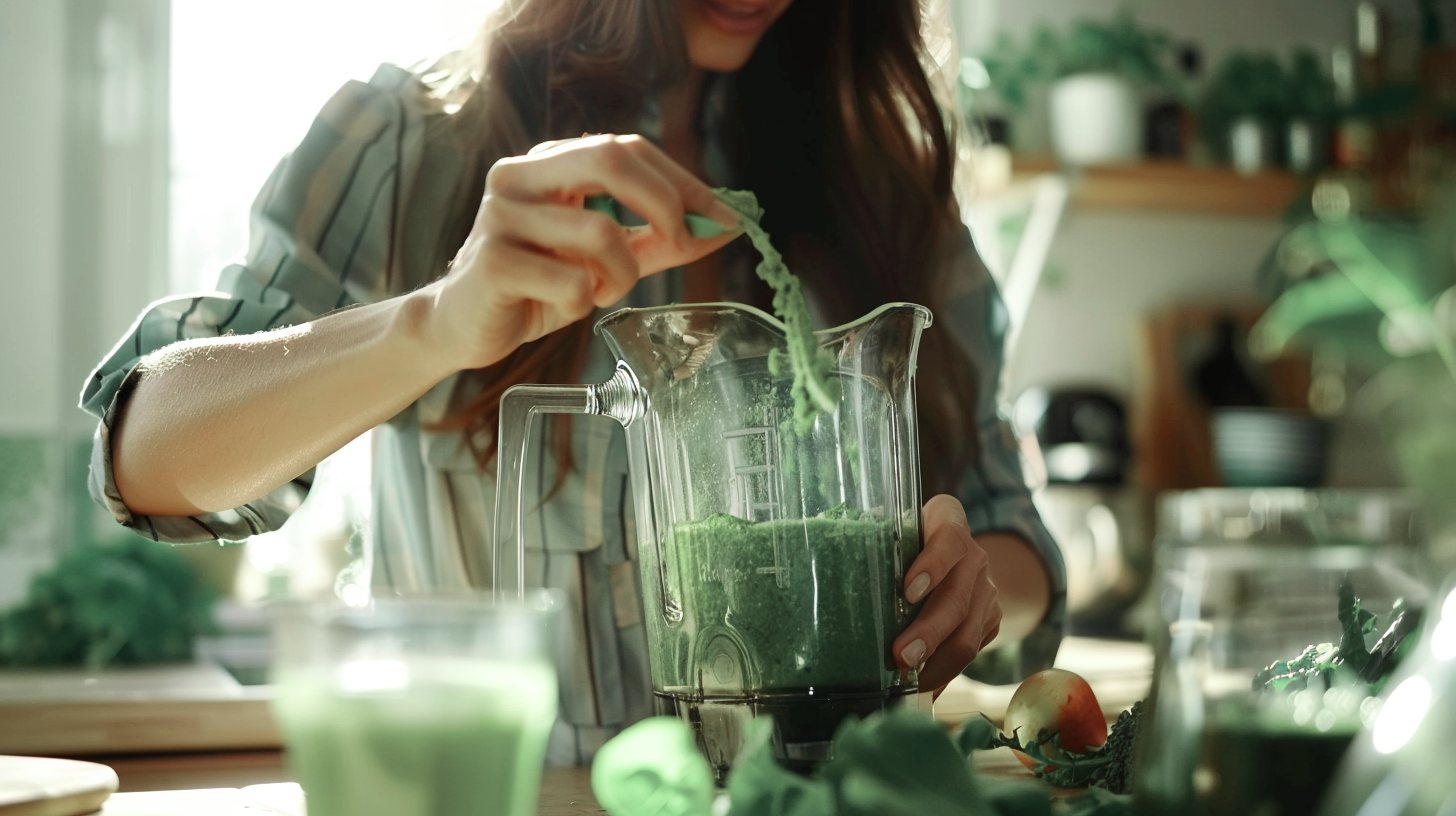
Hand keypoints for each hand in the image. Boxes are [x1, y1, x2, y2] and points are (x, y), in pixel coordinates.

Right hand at [425, 134, 742, 370]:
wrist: (463, 326)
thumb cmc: (535, 286)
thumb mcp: (606, 259)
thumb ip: (660, 240)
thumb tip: (723, 228)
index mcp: (550, 163)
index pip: (627, 147)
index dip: (683, 180)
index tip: (725, 217)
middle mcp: (521, 176)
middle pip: (611, 159)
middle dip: (666, 203)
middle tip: (683, 242)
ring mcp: (502, 215)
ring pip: (600, 232)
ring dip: (622, 274)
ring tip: (602, 292)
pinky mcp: (492, 261)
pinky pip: (572, 282)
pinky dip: (585, 303)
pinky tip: (563, 306)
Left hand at [893, 494, 1001, 695]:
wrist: (956, 554)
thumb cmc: (907, 540)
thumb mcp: (893, 531)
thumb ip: (874, 545)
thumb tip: (828, 573)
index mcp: (949, 522)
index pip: (949, 540)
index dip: (932, 565)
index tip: (907, 591)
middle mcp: (974, 556)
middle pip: (957, 599)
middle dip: (929, 632)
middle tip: (901, 656)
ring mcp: (986, 590)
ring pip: (968, 633)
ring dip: (938, 663)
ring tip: (910, 683)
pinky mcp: (990, 620)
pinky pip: (971, 652)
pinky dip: (945, 673)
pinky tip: (922, 687)